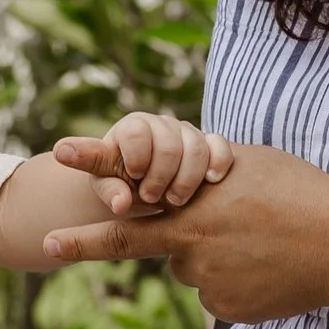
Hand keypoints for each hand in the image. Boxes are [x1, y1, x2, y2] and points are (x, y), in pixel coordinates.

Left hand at [42, 141, 328, 321]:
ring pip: (191, 266)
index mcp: (193, 202)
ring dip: (211, 255)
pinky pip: (217, 292)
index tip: (52, 187)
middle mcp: (191, 242)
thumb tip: (183, 184)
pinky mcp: (225, 307)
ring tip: (259, 243)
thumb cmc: (302, 195)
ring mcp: (206, 279)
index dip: (91, 188)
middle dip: (86, 242)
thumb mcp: (249, 167)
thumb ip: (206, 175)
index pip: (130, 198)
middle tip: (49, 244)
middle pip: (133, 243)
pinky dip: (235, 281)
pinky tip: (266, 270)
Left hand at [51, 112, 233, 220]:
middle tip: (151, 197)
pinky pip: (219, 145)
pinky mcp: (208, 143)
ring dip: (187, 180)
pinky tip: (211, 180)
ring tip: (175, 201)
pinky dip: (218, 163)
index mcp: (132, 128)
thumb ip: (110, 191)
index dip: (137, 158)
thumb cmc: (123, 184)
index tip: (135, 177)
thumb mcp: (109, 188)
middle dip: (161, 177)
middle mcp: (160, 124)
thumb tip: (120, 203)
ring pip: (196, 148)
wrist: (146, 186)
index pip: (136, 132)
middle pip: (168, 145)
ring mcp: (186, 132)